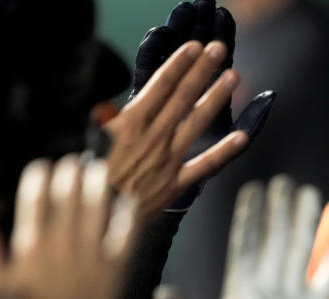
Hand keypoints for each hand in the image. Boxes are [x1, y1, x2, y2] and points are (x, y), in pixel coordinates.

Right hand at [0, 155, 138, 298]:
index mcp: (31, 247)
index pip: (35, 197)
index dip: (41, 175)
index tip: (44, 166)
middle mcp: (63, 245)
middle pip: (68, 195)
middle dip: (70, 172)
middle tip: (73, 162)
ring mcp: (92, 256)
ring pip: (98, 207)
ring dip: (99, 183)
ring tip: (100, 168)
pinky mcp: (117, 270)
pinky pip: (126, 234)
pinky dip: (128, 214)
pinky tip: (130, 200)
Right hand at [103, 0, 273, 218]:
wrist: (92, 221)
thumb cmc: (85, 181)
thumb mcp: (87, 142)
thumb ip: (105, 124)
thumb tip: (110, 110)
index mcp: (127, 124)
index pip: (158, 86)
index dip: (178, 64)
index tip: (194, 48)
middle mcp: (151, 138)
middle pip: (181, 97)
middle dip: (202, 71)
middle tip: (219, 51)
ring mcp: (166, 161)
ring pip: (195, 123)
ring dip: (215, 98)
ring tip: (232, 77)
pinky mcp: (175, 185)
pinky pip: (205, 166)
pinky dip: (225, 152)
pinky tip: (243, 136)